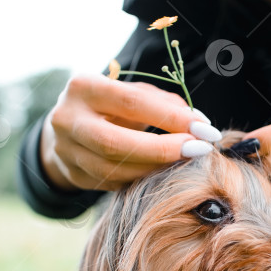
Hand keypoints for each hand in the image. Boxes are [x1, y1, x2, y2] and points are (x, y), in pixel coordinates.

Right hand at [40, 74, 217, 191]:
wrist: (68, 127)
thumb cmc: (112, 105)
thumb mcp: (132, 93)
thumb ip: (164, 103)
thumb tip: (199, 121)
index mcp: (83, 87)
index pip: (133, 103)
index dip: (172, 118)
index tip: (205, 128)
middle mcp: (67, 119)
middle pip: (117, 143)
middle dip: (163, 149)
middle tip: (199, 150)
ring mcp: (66, 151)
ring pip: (114, 169)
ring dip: (156, 168)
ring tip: (186, 162)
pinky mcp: (73, 175)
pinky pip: (113, 183)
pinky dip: (141, 179)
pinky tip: (163, 173)